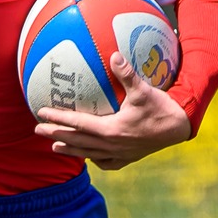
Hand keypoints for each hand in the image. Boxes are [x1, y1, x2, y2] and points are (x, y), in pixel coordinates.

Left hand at [34, 51, 191, 168]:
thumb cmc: (161, 107)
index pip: (78, 124)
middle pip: (77, 141)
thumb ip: (127, 74)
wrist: (180, 127)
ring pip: (88, 153)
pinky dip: (94, 159)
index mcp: (111, 129)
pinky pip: (106, 162)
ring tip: (54, 147)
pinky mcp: (128, 158)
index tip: (41, 113)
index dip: (58, 118)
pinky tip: (89, 156)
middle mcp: (111, 145)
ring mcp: (119, 154)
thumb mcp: (144, 90)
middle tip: (37, 129)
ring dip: (70, 149)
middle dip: (56, 134)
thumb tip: (114, 55)